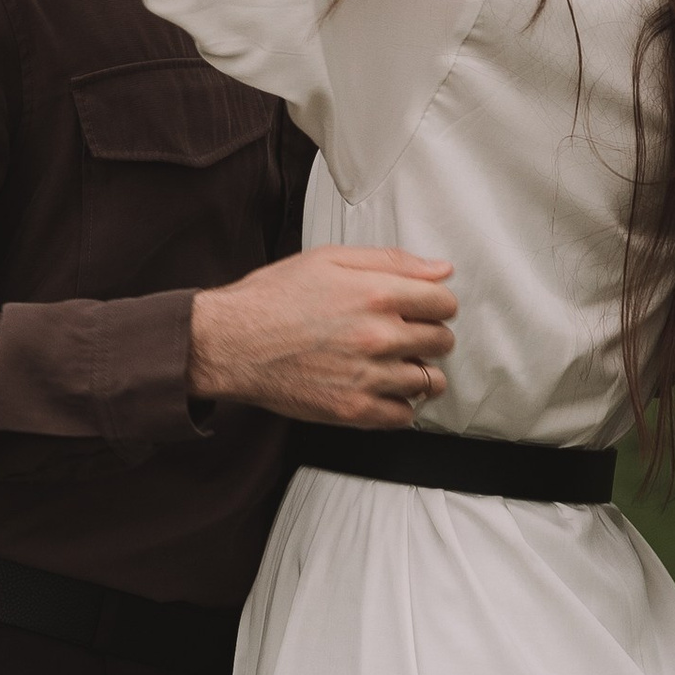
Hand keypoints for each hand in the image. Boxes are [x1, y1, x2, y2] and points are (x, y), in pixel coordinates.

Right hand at [188, 246, 457, 429]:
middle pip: (442, 341)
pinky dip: (398, 404)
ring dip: (418, 372)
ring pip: (429, 381)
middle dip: (428, 334)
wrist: (230, 343)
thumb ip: (390, 261)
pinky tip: (379, 388)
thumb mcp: (329, 259)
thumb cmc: (272, 298)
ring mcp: (369, 377)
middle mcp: (379, 336)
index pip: (444, 302)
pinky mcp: (354, 410)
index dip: (435, 302)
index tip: (421, 307)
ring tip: (393, 364)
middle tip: (402, 334)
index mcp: (377, 293)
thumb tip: (440, 269)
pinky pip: (404, 415)